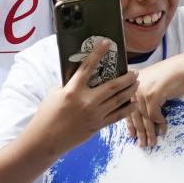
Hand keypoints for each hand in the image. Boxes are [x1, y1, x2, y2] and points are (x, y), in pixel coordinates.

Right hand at [25, 38, 137, 153]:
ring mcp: (94, 114)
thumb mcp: (54, 93)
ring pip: (119, 100)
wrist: (46, 140)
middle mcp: (86, 101)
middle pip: (113, 86)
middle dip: (127, 78)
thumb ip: (69, 83)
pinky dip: (127, 109)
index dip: (98, 53)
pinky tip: (133, 103)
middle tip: (135, 72)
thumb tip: (82, 76)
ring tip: (137, 83)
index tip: (107, 43)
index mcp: (73, 90)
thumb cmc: (47, 114)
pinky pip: (117, 116)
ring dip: (130, 90)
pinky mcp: (97, 126)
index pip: (88, 67)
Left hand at [125, 57, 183, 147]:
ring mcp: (142, 91)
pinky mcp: (152, 96)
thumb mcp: (151, 83)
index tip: (132, 135)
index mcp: (130, 83)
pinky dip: (160, 124)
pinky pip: (154, 116)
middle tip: (142, 144)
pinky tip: (163, 130)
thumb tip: (141, 117)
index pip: (127, 107)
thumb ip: (143, 95)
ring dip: (150, 132)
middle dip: (140, 132)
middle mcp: (133, 87)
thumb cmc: (170, 75)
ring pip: (144, 118)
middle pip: (134, 114)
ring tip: (152, 142)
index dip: (130, 123)